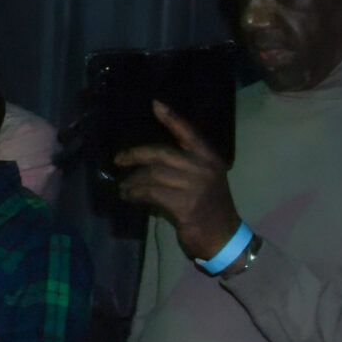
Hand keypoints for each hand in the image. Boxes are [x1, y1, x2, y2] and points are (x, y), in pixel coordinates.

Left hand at [114, 104, 243, 260]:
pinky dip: (135, 194)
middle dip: (136, 154)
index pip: (189, 133)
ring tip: (123, 187)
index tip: (155, 104)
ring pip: (153, 174)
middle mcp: (204, 168)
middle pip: (162, 153)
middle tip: (118, 159)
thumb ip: (184, 166)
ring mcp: (195, 186)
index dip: (172, 118)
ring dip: (132, 181)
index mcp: (210, 159)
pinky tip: (128, 196)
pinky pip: (151, 193)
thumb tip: (147, 161)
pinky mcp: (185, 204)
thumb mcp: (204, 180)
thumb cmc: (209, 208)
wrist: (223, 237)